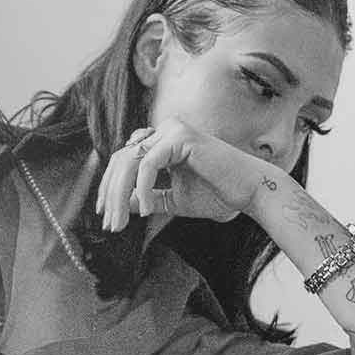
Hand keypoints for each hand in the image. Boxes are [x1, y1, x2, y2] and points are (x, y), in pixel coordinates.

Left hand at [96, 117, 289, 231]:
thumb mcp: (173, 200)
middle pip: (121, 160)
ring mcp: (172, 130)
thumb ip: (147, 197)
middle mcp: (165, 131)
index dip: (110, 187)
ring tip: (121, 222)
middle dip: (111, 194)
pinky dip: (143, 189)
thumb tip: (120, 202)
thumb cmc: (218, 196)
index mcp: (163, 142)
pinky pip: (149, 164)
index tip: (104, 215)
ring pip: (129, 161)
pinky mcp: (181, 137)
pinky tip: (146, 210)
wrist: (250, 193)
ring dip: (120, 194)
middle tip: (109, 224)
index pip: (124, 160)